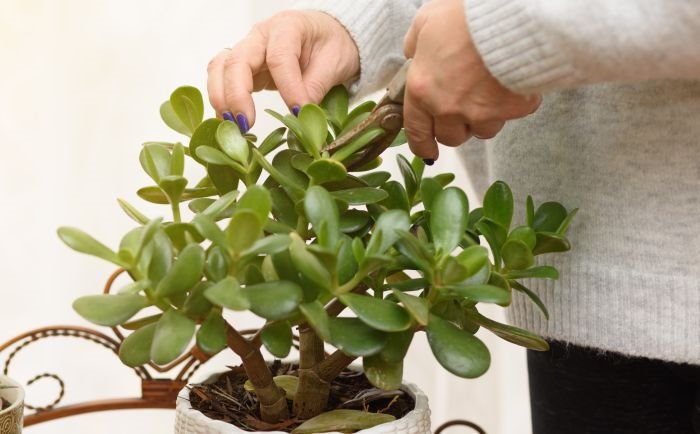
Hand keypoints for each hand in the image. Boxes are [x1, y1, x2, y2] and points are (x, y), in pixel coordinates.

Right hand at [207, 10, 359, 129]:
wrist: (325, 36)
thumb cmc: (331, 44)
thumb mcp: (335, 62)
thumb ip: (317, 86)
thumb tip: (299, 114)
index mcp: (288, 27)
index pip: (279, 58)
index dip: (287, 88)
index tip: (296, 113)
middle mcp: (261, 35)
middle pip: (237, 61)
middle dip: (237, 95)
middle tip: (246, 124)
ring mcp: (248, 50)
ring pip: (220, 68)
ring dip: (221, 98)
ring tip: (233, 125)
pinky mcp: (243, 67)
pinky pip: (221, 79)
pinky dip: (221, 101)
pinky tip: (229, 122)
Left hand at [403, 0, 540, 159]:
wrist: (511, 16)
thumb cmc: (466, 16)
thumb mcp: (426, 21)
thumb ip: (415, 44)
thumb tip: (414, 54)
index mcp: (422, 90)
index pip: (416, 131)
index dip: (422, 145)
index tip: (428, 151)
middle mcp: (448, 108)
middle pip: (451, 137)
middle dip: (456, 126)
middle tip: (464, 106)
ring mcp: (481, 113)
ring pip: (482, 130)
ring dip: (484, 117)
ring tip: (490, 90)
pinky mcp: (512, 109)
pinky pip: (512, 115)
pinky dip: (512, 103)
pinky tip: (511, 82)